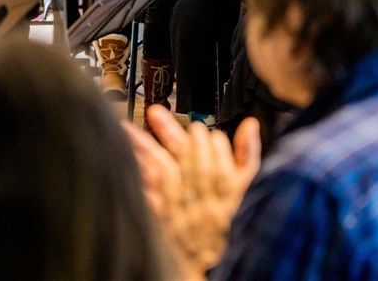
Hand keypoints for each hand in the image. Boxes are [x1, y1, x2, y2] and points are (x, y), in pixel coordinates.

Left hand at [124, 106, 260, 278]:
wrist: (218, 265)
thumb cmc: (236, 226)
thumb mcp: (252, 190)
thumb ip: (250, 155)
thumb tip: (250, 125)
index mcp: (226, 185)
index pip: (215, 150)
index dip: (207, 137)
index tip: (202, 130)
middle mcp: (202, 194)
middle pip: (185, 154)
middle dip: (171, 132)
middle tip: (157, 113)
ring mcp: (182, 207)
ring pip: (163, 168)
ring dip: (145, 147)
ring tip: (128, 127)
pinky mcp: (165, 219)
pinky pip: (149, 194)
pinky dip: (137, 175)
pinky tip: (125, 159)